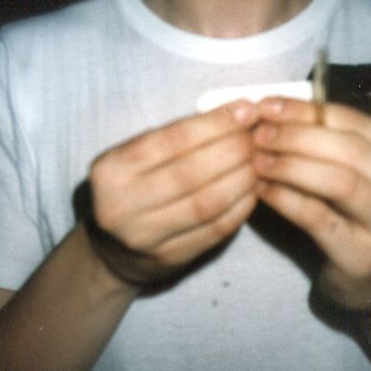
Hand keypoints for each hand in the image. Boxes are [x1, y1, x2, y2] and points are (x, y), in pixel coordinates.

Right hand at [87, 101, 260, 286]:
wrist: (111, 248)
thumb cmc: (132, 186)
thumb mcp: (136, 155)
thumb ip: (178, 134)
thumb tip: (238, 113)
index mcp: (110, 169)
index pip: (170, 140)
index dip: (214, 124)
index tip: (246, 111)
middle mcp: (121, 205)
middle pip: (190, 173)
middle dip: (233, 149)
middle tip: (257, 137)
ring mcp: (144, 237)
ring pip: (206, 204)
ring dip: (241, 178)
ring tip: (259, 161)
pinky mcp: (168, 259)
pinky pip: (215, 230)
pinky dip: (240, 207)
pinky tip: (253, 190)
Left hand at [252, 98, 370, 312]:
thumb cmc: (354, 216)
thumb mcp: (353, 173)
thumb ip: (326, 141)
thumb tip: (272, 108)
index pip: (356, 122)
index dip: (308, 111)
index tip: (268, 105)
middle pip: (350, 149)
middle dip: (297, 136)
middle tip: (258, 132)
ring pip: (340, 181)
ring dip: (291, 164)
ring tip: (256, 158)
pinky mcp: (363, 256)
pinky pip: (318, 218)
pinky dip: (286, 198)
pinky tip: (261, 189)